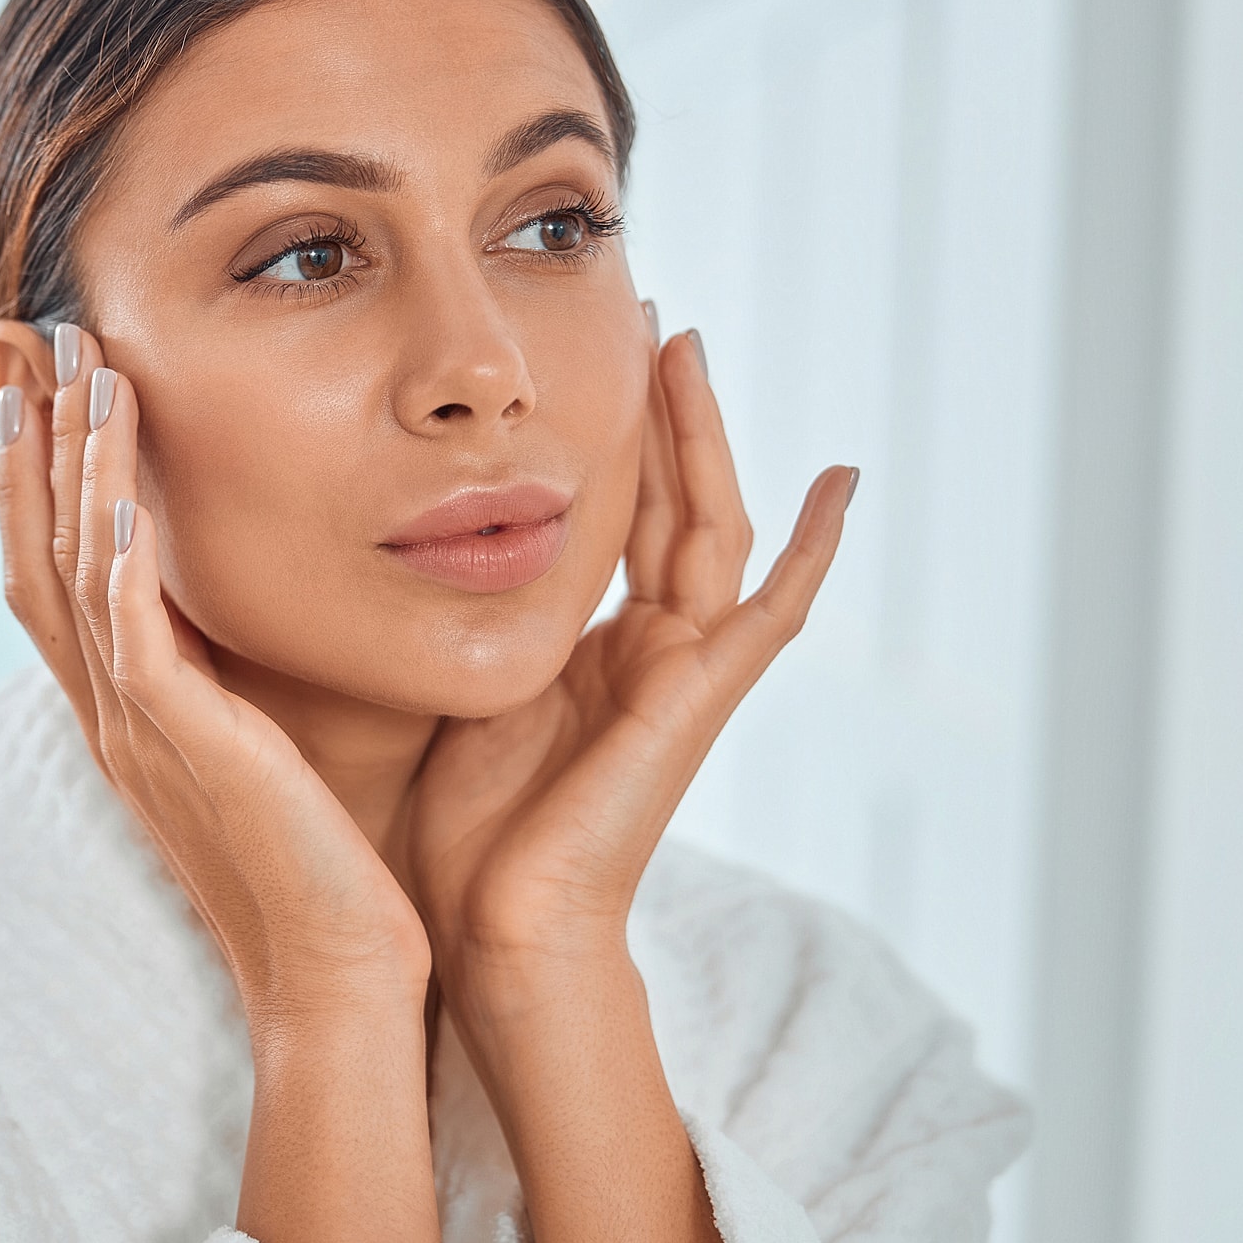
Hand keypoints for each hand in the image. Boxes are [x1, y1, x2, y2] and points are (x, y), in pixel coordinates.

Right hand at [0, 321, 447, 1242]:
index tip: (48, 394)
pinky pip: (121, 612)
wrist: (339, 982)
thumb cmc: (323, 878)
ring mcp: (131, 723)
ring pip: (65, 565)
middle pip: (34, 554)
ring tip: (70, 363)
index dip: (40, 484)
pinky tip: (114, 459)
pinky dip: (107, 529)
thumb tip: (252, 622)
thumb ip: (239, 690)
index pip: (57, 578)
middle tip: (29, 347)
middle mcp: (110, 714)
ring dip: (62, 458)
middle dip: (28, 448)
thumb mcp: (265, 759)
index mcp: (128, 719)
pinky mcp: (174, 731)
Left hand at [408, 322, 856, 1005]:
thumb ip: (464, 622)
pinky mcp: (701, 700)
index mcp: (588, 649)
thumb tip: (401, 549)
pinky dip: (813, 547)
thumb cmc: (464, 835)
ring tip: (689, 347)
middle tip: (647, 314)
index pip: (611, 517)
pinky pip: (773, 609)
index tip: (586, 352)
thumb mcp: (456, 689)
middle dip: (657, 410)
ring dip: (703, 436)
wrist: (499, 927)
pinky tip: (841, 481)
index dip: (606, 436)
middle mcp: (645, 650)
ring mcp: (682, 672)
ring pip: (709, 525)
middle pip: (665, 502)